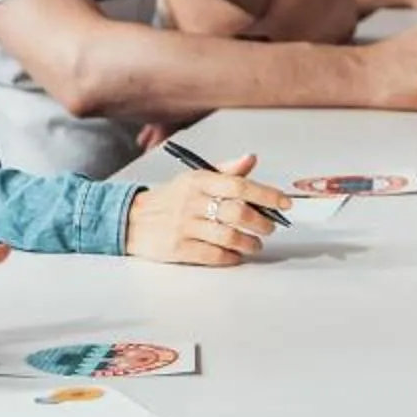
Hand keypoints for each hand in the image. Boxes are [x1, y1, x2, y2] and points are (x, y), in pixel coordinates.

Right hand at [126, 154, 290, 266]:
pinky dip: (232, 257)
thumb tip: (251, 159)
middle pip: (238, 213)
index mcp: (198, 181)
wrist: (131, 220)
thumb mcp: (193, 179)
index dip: (266, 195)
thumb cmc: (169, 199)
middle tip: (269, 227)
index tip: (285, 204)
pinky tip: (236, 255)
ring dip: (250, 243)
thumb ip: (224, 171)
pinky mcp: (179, 249)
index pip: (239, 185)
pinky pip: (214, 256)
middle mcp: (192, 202)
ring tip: (255, 244)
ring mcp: (184, 227)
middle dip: (262, 223)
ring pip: (229, 237)